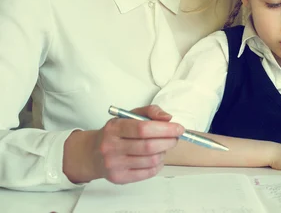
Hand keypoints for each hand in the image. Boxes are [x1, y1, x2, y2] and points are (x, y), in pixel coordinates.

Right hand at [63, 105, 183, 183]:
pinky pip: (148, 173)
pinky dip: (158, 165)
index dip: (165, 129)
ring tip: (162, 147)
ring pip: (151, 160)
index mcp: (114, 128)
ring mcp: (114, 165)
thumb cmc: (116, 133)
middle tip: (175, 138)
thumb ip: (150, 112)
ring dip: (163, 153)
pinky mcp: (119, 178)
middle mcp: (111, 147)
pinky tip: (155, 158)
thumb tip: (168, 118)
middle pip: (149, 146)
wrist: (92, 153)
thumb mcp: (129, 115)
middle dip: (168, 141)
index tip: (178, 128)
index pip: (143, 128)